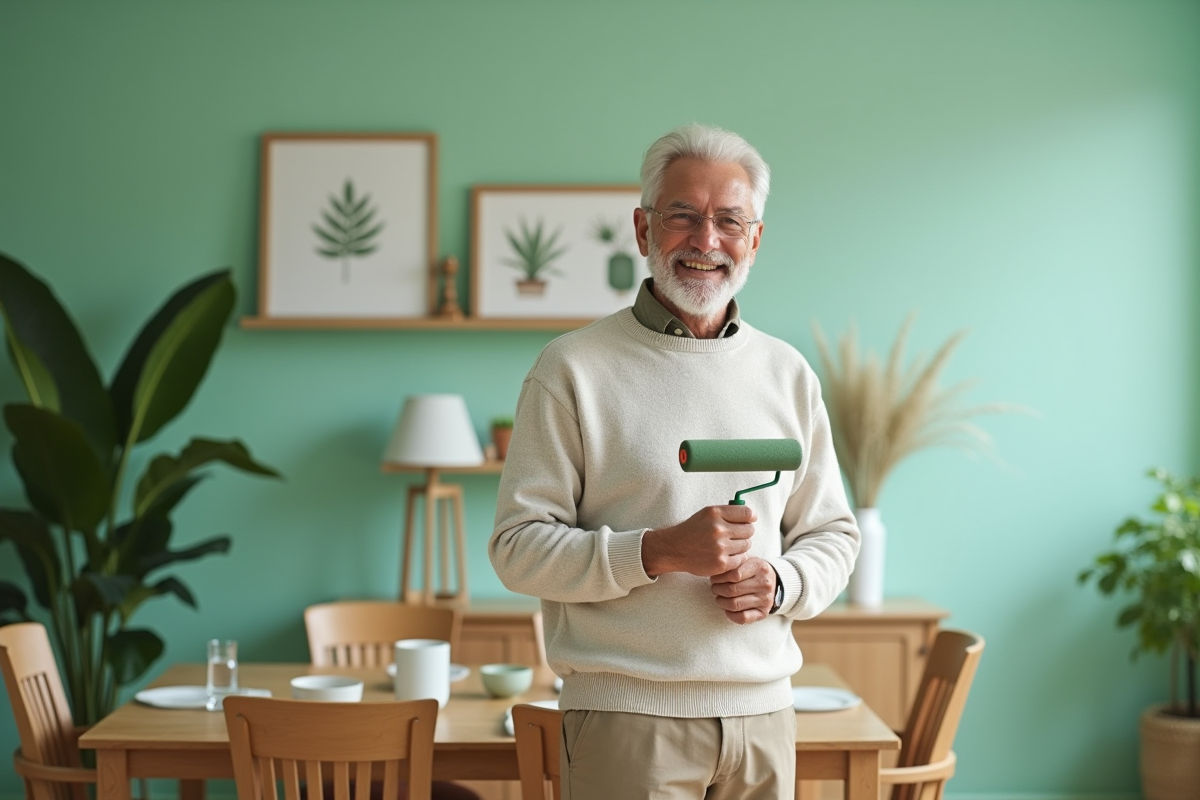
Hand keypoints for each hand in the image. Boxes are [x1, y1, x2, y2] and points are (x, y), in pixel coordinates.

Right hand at [641, 505, 756, 577]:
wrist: (675, 548)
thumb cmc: (693, 530)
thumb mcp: (707, 514)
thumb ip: (728, 512)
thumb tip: (752, 515)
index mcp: (715, 513)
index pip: (747, 513)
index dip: (750, 517)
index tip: (749, 520)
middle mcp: (718, 529)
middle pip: (749, 530)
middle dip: (745, 532)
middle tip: (736, 535)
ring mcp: (720, 547)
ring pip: (746, 545)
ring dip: (740, 546)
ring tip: (728, 546)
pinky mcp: (721, 563)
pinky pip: (741, 559)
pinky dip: (736, 558)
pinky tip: (726, 555)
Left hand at [709, 557, 775, 623]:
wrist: (772, 581)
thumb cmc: (752, 570)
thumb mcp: (746, 560)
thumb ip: (733, 563)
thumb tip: (714, 569)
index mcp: (759, 567)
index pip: (734, 575)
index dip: (719, 578)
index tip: (714, 579)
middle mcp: (764, 584)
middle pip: (732, 590)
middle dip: (717, 590)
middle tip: (714, 588)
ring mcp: (765, 599)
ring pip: (735, 604)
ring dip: (721, 602)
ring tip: (719, 597)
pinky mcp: (764, 612)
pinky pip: (743, 618)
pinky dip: (731, 615)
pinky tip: (727, 609)